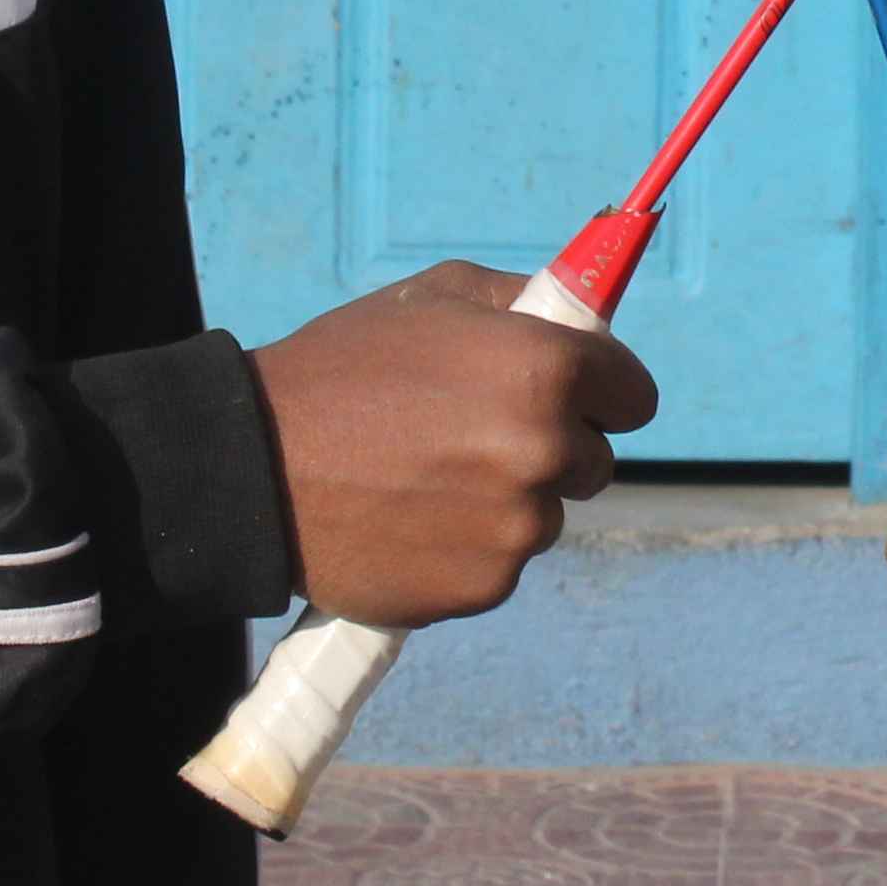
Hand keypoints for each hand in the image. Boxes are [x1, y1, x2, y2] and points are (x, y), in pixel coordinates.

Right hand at [250, 261, 657, 630]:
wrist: (251, 471)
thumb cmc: (339, 369)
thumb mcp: (429, 299)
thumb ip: (519, 303)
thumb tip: (582, 320)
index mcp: (545, 371)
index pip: (635, 395)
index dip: (602, 392)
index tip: (576, 396)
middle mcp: (544, 452)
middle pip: (594, 461)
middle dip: (552, 448)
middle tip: (474, 435)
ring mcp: (516, 529)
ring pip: (544, 516)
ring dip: (506, 503)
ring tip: (424, 479)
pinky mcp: (484, 586)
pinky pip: (500, 565)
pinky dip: (467, 550)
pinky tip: (410, 521)